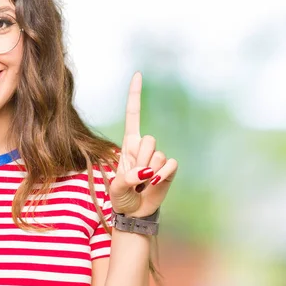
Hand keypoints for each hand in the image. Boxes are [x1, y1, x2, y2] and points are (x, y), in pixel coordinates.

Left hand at [109, 72, 177, 217]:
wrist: (134, 212)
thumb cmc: (121, 196)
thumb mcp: (115, 188)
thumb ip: (126, 179)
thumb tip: (146, 171)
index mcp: (128, 144)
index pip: (133, 114)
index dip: (135, 95)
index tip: (138, 74)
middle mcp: (144, 147)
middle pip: (148, 139)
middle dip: (140, 159)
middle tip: (134, 176)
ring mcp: (157, 157)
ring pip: (158, 154)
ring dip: (148, 172)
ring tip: (141, 183)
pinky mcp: (169, 169)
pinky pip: (170, 164)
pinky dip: (162, 176)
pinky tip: (154, 184)